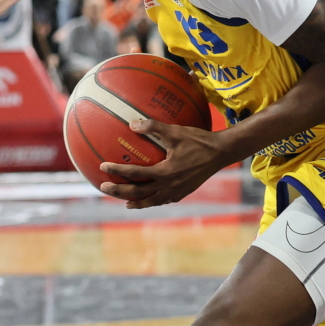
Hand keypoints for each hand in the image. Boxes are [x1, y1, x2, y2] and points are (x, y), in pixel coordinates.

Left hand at [99, 118, 224, 208]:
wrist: (221, 153)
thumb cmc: (198, 140)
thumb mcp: (175, 131)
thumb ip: (153, 126)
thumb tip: (131, 123)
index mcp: (165, 172)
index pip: (135, 174)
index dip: (117, 171)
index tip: (103, 167)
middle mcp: (169, 186)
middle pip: (138, 193)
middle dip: (119, 191)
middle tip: (104, 187)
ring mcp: (177, 191)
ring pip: (151, 201)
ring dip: (135, 201)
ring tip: (124, 202)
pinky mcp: (184, 192)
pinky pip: (164, 199)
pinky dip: (152, 200)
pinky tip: (149, 198)